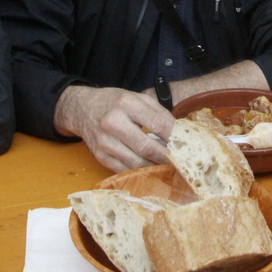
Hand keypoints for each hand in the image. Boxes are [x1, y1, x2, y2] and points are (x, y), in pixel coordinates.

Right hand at [53, 85, 175, 171]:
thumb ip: (158, 113)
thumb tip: (179, 133)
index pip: (158, 123)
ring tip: (171, 168)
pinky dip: (141, 172)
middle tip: (183, 162)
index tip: (188, 145)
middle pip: (147, 147)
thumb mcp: (136, 98)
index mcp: (126, 104)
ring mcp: (105, 142)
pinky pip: (125, 169)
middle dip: (168, 157)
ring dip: (156, 168)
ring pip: (137, 162)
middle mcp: (113, 122)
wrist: (82, 109)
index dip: (175, 136)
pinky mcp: (100, 156)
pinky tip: (152, 170)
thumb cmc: (114, 103)